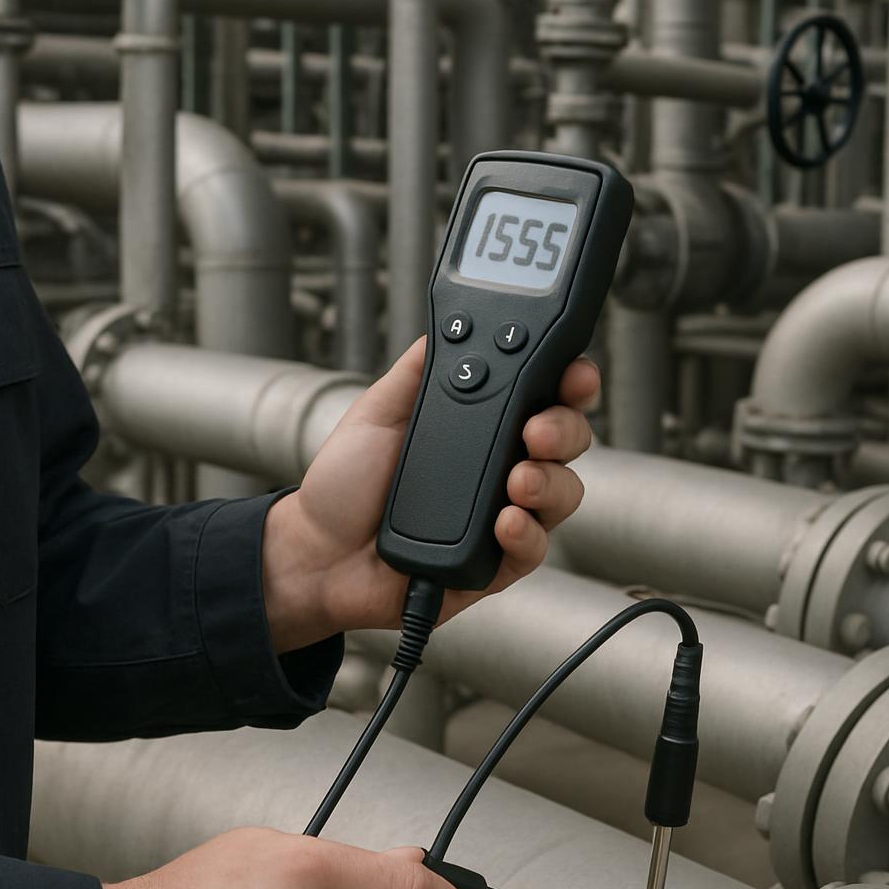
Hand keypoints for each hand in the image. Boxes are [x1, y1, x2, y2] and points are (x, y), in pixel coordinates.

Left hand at [263, 338, 598, 650]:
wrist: (315, 549)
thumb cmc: (345, 484)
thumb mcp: (377, 410)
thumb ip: (419, 369)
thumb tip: (448, 324)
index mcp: (482, 425)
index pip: (544, 396)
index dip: (570, 381)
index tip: (573, 373)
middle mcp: (501, 467)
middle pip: (568, 441)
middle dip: (566, 428)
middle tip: (538, 430)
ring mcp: (502, 515)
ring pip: (562, 495)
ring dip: (550, 483)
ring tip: (518, 481)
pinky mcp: (493, 564)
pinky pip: (532, 551)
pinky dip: (526, 535)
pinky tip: (504, 522)